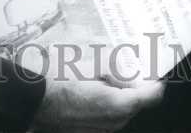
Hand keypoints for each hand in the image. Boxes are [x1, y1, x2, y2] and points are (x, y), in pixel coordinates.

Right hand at [33, 76, 163, 131]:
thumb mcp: (94, 64)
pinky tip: (92, 90)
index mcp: (119, 104)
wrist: (35, 101)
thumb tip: (135, 69)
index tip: (152, 71)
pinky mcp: (92, 131)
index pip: (152, 96)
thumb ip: (120, 67)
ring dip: (120, 94)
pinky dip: (107, 103)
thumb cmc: (61, 81)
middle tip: (119, 68)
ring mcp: (103, 130)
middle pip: (138, 103)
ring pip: (123, 110)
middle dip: (134, 86)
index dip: (155, 81)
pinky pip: (109, 117)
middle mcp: (115, 122)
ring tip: (101, 77)